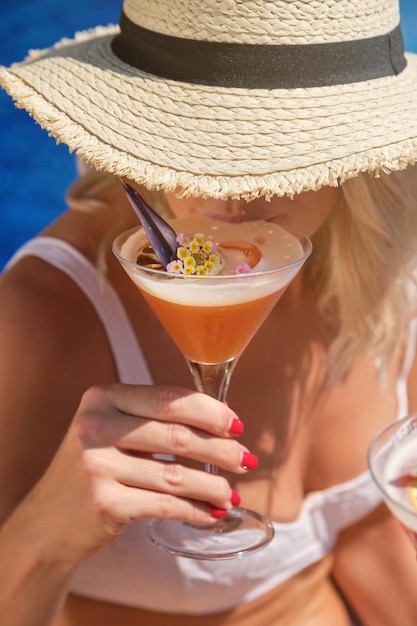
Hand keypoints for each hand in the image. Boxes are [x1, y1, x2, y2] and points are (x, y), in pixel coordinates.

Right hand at [24, 383, 252, 564]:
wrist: (49, 520)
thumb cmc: (94, 467)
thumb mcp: (111, 429)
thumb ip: (154, 419)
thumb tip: (222, 425)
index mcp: (102, 397)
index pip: (168, 399)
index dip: (210, 411)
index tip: (237, 425)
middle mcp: (95, 426)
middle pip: (176, 435)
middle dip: (220, 449)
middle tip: (246, 460)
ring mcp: (97, 466)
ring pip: (175, 475)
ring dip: (213, 486)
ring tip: (232, 493)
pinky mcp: (104, 504)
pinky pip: (165, 505)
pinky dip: (195, 510)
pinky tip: (212, 513)